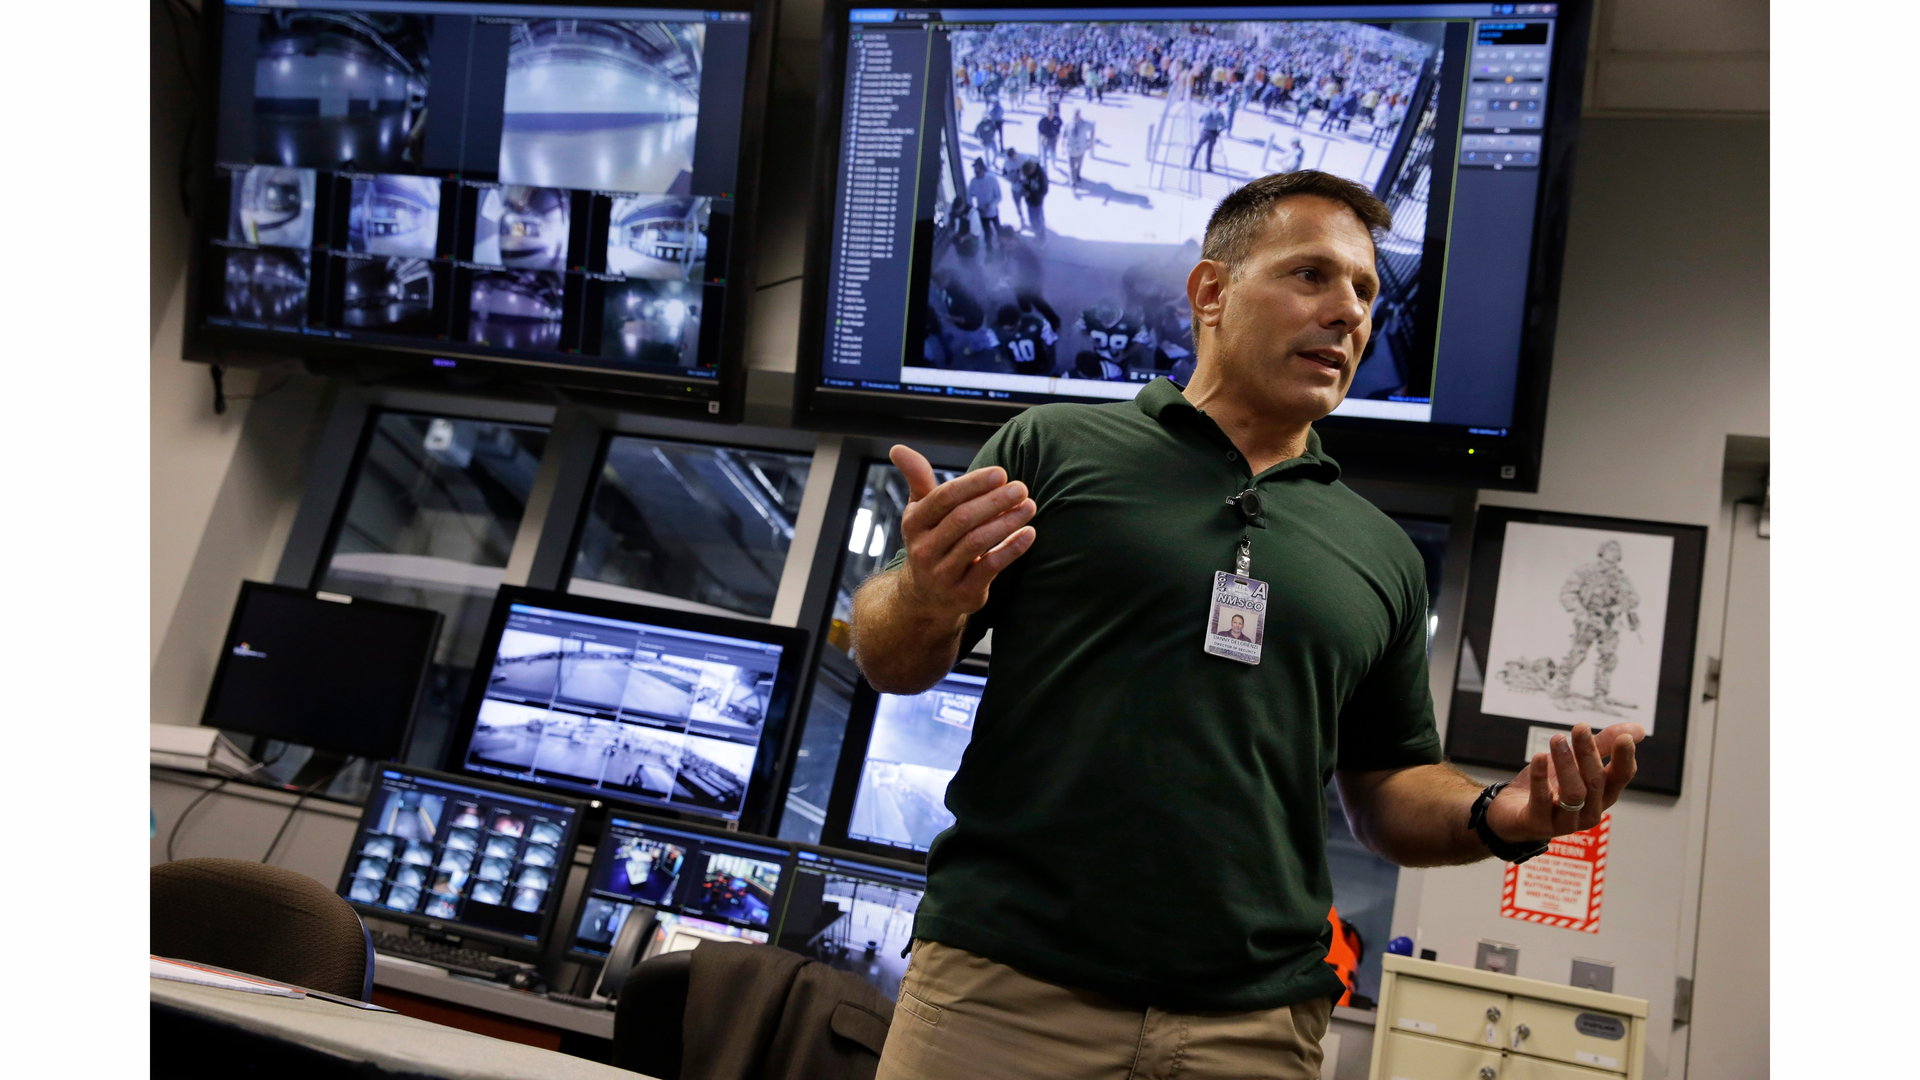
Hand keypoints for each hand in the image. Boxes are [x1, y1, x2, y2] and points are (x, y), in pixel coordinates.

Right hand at [890, 444, 1036, 620]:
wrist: (925, 595)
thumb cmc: (930, 540)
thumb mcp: (920, 511)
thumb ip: (917, 478)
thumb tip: (897, 448)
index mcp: (914, 523)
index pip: (944, 498)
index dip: (973, 484)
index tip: (1001, 473)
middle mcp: (924, 549)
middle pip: (962, 519)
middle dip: (994, 501)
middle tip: (1021, 488)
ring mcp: (943, 574)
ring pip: (977, 543)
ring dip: (1006, 522)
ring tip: (1029, 506)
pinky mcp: (963, 593)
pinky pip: (990, 568)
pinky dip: (1012, 549)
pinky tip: (1029, 533)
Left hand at [1485, 723, 1644, 842]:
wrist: (1510, 813)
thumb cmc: (1548, 787)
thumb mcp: (1575, 763)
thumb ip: (1602, 746)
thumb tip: (1638, 730)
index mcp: (1602, 796)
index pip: (1620, 778)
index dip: (1624, 759)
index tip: (1625, 738)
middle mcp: (1589, 811)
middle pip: (1595, 782)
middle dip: (1588, 753)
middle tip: (1580, 727)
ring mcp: (1564, 822)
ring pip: (1573, 793)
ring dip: (1566, 764)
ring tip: (1557, 739)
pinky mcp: (1538, 824)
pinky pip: (1542, 800)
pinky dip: (1541, 777)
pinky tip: (1539, 757)